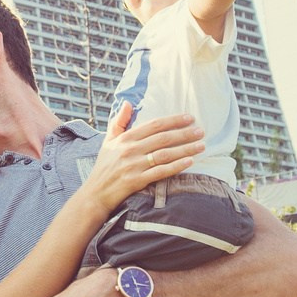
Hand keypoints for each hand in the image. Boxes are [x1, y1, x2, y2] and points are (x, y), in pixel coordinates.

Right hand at [85, 102, 201, 210]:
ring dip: (185, 149)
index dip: (173, 120)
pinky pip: (161, 172)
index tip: (189, 117)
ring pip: (165, 154)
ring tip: (201, 146)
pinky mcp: (136, 181)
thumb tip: (127, 103)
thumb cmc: (104, 166)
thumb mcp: (108, 141)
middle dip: (184, 133)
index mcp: (125, 138)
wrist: (95, 193)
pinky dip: (176, 166)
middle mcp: (130, 150)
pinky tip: (190, 162)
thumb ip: (119, 121)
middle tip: (201, 131)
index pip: (153, 125)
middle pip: (162, 138)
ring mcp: (133, 165)